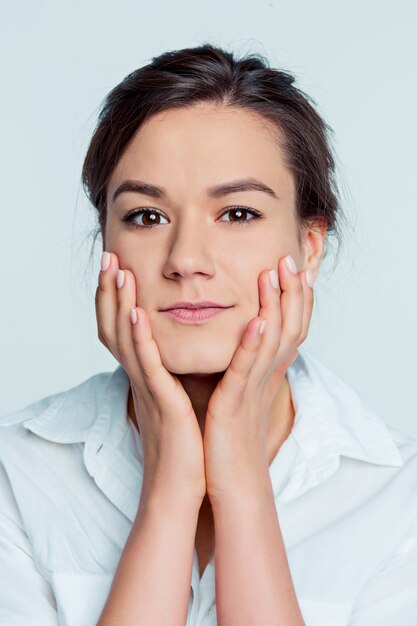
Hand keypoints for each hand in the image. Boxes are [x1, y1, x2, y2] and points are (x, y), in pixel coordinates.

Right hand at [95, 251, 206, 507]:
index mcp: (146, 377)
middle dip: (110, 291)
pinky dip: (140, 338)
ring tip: (118, 270)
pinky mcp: (160, 403)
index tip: (119, 265)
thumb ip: (174, 378)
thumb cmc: (184, 448)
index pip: (123, 329)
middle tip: (108, 256)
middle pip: (115, 327)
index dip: (117, 298)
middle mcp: (140, 379)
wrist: (182, 491)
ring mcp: (147, 390)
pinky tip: (138, 312)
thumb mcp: (177, 403)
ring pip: (126, 340)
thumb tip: (180, 357)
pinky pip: (147, 366)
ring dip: (120, 303)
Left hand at [203, 256, 313, 506]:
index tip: (294, 268)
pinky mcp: (234, 403)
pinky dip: (252, 344)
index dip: (295, 299)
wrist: (231, 483)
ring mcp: (252, 389)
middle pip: (288, 326)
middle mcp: (265, 377)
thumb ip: (243, 368)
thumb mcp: (241, 396)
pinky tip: (254, 320)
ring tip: (273, 272)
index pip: (287, 327)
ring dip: (274, 305)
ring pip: (271, 340)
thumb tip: (240, 346)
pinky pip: (246, 369)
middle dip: (291, 292)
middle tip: (289, 259)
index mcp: (265, 373)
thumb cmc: (230, 440)